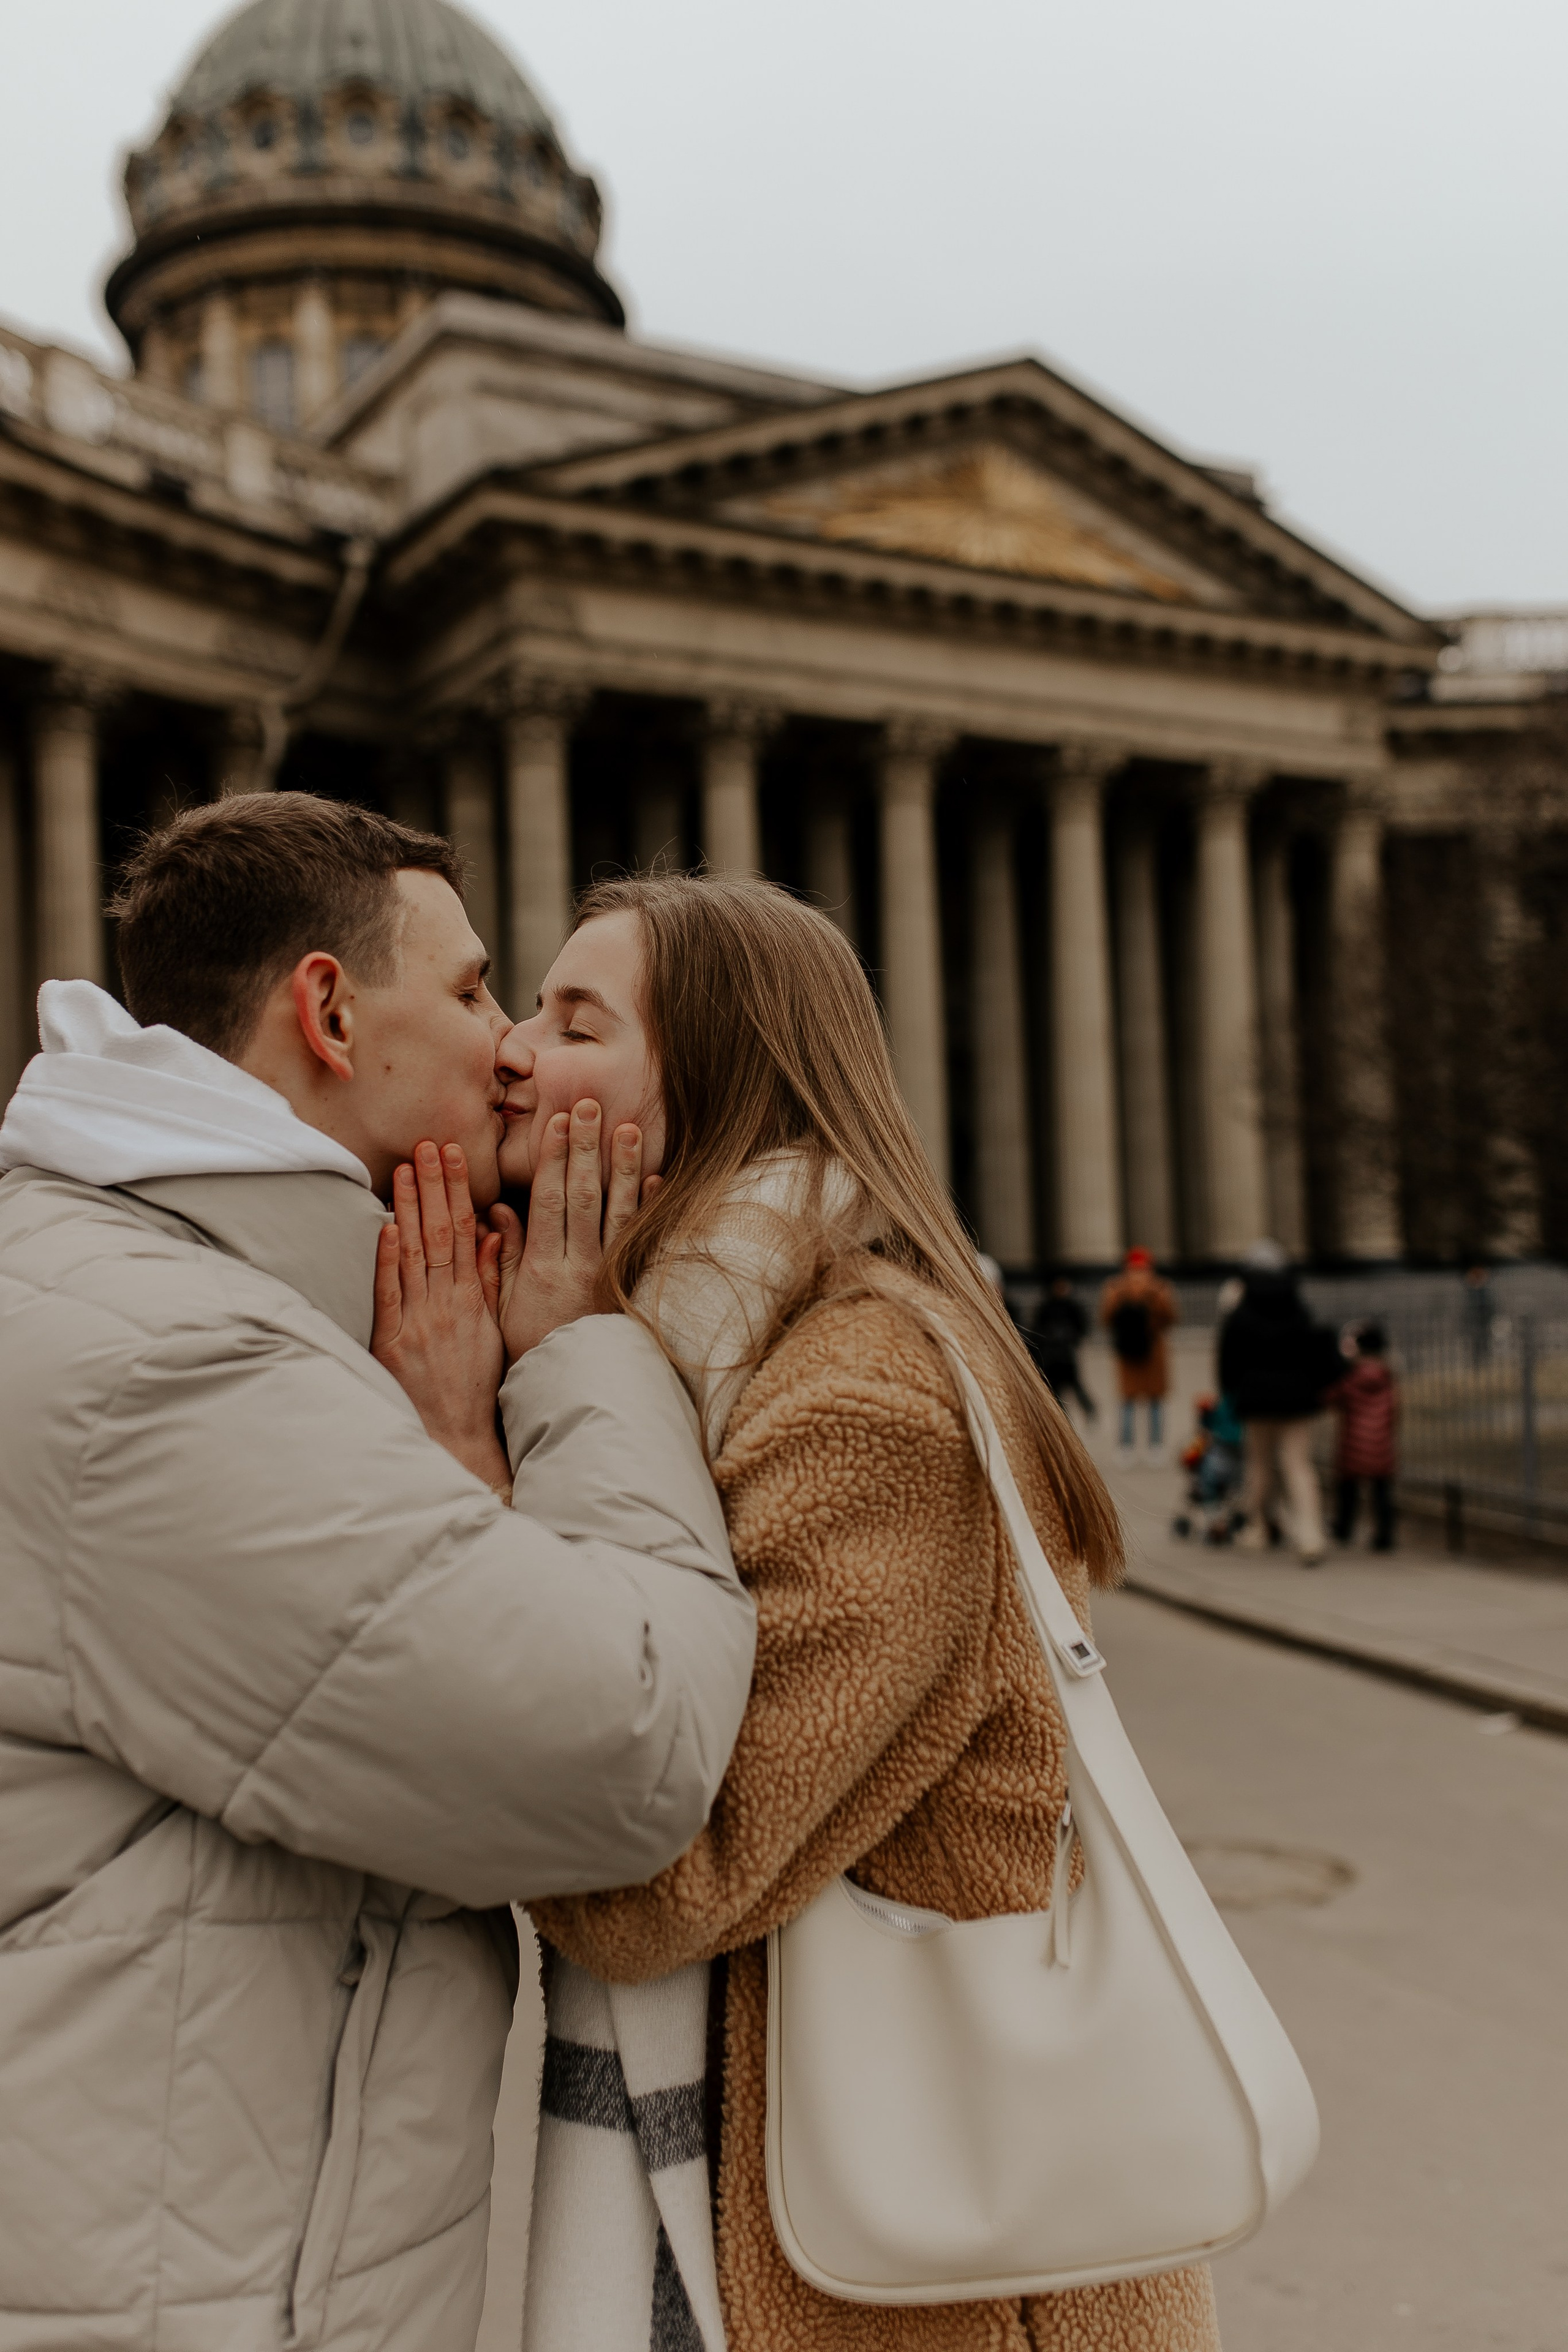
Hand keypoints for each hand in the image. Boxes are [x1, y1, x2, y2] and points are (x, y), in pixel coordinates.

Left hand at [371, 1140, 512, 1493]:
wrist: (459, 1437)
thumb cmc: (476, 1387)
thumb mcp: (492, 1330)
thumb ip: (489, 1280)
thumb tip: (489, 1233)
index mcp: (472, 1299)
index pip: (464, 1232)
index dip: (457, 1190)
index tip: (453, 1154)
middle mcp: (448, 1304)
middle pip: (440, 1234)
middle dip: (434, 1186)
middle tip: (428, 1143)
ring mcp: (420, 1322)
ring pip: (415, 1255)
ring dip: (409, 1209)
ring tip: (405, 1168)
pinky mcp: (393, 1344)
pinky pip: (391, 1295)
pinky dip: (389, 1261)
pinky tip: (388, 1228)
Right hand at [498, 1099, 656, 1360]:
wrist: (573, 1388)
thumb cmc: (529, 1347)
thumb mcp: (503, 1306)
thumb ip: (503, 1257)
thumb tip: (499, 1211)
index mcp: (543, 1266)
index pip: (549, 1200)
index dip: (553, 1158)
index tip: (557, 1122)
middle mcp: (578, 1264)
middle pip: (585, 1195)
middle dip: (586, 1148)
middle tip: (590, 1105)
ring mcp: (607, 1273)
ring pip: (618, 1211)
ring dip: (624, 1167)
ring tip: (628, 1128)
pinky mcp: (627, 1283)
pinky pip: (640, 1239)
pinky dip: (649, 1206)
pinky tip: (656, 1176)